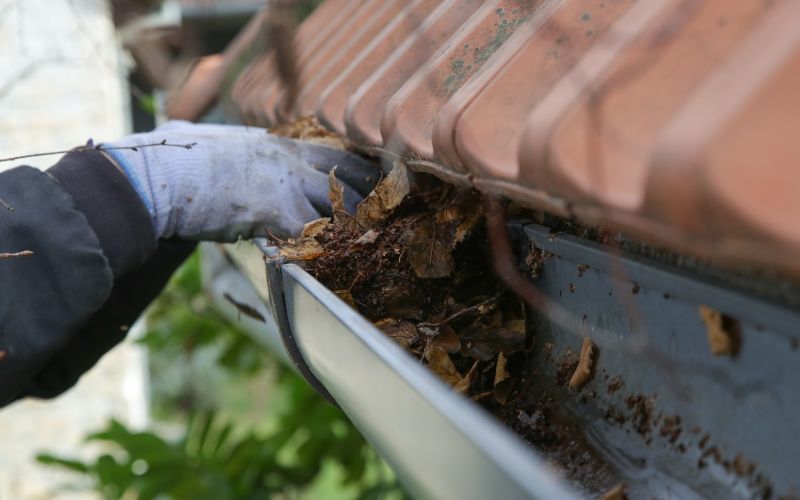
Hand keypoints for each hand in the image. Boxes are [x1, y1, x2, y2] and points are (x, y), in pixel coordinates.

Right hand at [104, 121, 378, 240]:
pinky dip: (323, 250)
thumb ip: (219, 141)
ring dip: (352, 228)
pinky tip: (332, 264)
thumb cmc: (174, 156)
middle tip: (386, 216)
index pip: (332, 154)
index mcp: (277, 144)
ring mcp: (287, 184)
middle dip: (368, 199)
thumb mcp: (206, 138)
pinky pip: (313, 235)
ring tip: (369, 245)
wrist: (159, 174)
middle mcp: (290, 160)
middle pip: (347, 178)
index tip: (375, 181)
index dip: (357, 170)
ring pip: (338, 207)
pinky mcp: (277, 211)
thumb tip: (187, 126)